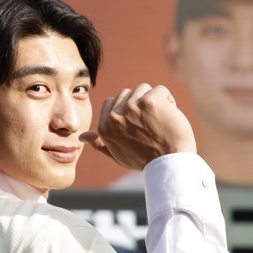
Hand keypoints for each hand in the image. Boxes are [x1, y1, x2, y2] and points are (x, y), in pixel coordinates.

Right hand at [80, 83, 196, 170]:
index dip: (128, 110)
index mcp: (105, 127)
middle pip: (128, 93)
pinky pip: (161, 90)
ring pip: (144, 89)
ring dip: (154, 102)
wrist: (170, 164)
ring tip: (160, 122)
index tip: (139, 126)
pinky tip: (170, 118)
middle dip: (140, 104)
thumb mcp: (118, 155)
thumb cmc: (146, 160)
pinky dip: (169, 101)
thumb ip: (101, 144)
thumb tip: (82, 137)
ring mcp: (132, 107)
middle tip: (151, 126)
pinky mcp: (150, 101)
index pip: (112, 101)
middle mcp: (115, 116)